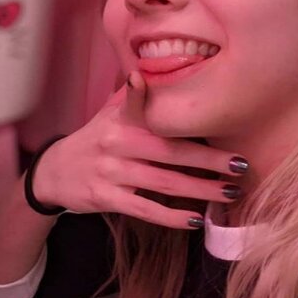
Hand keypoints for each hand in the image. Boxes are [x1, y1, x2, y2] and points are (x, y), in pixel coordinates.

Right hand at [32, 70, 248, 228]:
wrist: (55, 171)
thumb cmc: (96, 139)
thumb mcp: (110, 113)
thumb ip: (139, 100)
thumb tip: (166, 76)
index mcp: (122, 119)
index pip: (143, 105)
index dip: (160, 101)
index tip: (197, 102)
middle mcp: (117, 143)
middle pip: (171, 152)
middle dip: (210, 160)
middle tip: (241, 165)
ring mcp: (111, 172)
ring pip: (164, 183)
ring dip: (201, 190)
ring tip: (230, 193)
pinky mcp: (106, 198)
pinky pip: (145, 209)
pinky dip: (172, 217)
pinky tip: (196, 220)